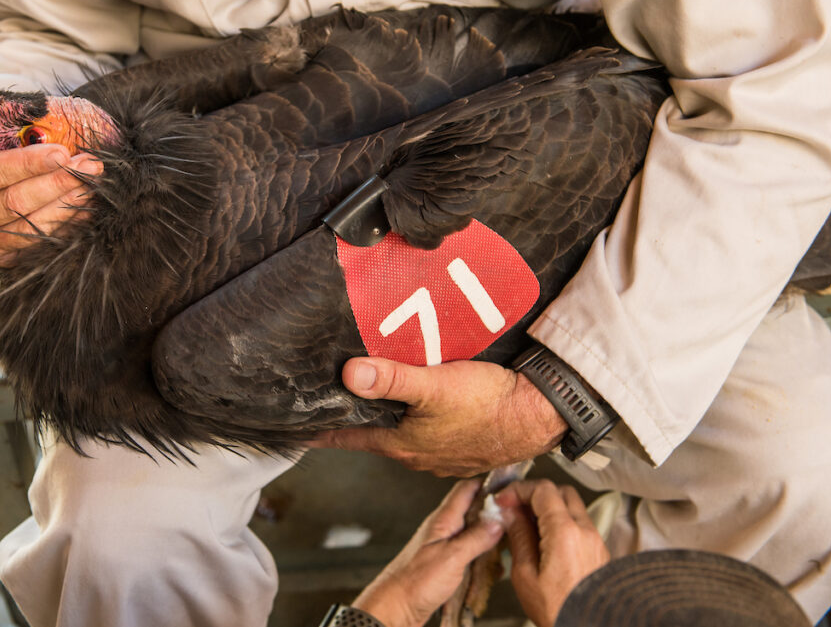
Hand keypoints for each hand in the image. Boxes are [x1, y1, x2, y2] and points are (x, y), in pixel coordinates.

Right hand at [0, 58, 101, 266]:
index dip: (27, 165)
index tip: (64, 153)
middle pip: (15, 203)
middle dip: (59, 182)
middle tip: (92, 164)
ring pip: (31, 225)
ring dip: (68, 202)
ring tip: (93, 179)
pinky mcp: (0, 259)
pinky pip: (39, 243)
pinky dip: (67, 223)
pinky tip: (87, 203)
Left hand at [308, 357, 566, 476]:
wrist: (538, 416)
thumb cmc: (488, 403)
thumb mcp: (434, 386)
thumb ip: (392, 380)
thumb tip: (349, 374)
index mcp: (402, 445)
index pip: (346, 439)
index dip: (319, 432)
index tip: (292, 429)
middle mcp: (416, 455)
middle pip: (372, 435)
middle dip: (352, 419)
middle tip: (330, 400)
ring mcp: (440, 453)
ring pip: (401, 433)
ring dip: (386, 417)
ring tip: (373, 395)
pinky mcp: (462, 445)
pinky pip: (427, 431)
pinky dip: (415, 418)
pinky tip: (422, 402)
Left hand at [352, 480, 503, 626]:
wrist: (396, 607)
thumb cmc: (415, 582)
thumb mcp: (452, 557)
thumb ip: (476, 537)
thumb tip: (499, 519)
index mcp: (443, 519)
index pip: (467, 489)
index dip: (488, 484)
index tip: (509, 487)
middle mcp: (443, 528)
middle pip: (472, 508)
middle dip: (494, 511)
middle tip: (515, 517)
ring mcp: (444, 544)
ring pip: (472, 530)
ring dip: (490, 534)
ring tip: (507, 540)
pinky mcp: (445, 561)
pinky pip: (468, 550)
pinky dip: (482, 553)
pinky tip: (491, 563)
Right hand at [496, 480, 609, 626]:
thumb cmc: (557, 611)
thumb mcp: (525, 575)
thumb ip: (519, 537)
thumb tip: (510, 513)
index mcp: (565, 533)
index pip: (543, 490)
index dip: (519, 489)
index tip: (503, 499)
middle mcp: (585, 531)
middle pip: (561, 491)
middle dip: (535, 493)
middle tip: (514, 506)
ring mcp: (595, 541)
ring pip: (572, 506)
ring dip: (548, 507)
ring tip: (526, 524)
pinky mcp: (598, 552)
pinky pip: (579, 524)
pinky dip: (560, 521)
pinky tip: (543, 538)